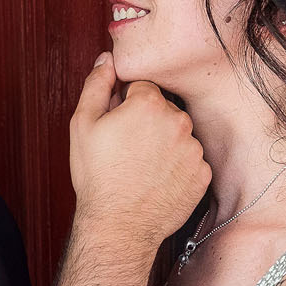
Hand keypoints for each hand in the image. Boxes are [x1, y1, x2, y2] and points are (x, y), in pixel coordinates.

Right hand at [69, 54, 210, 244]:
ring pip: (179, 135)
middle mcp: (179, 121)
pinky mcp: (203, 174)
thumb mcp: (83, 125)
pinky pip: (190, 161)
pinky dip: (177, 167)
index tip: (118, 125)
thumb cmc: (98, 177)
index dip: (126, 105)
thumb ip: (96, 85)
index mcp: (150, 104)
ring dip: (165, 144)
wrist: (119, 226)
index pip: (142, 88)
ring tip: (142, 168)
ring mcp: (194, 150)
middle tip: (127, 149)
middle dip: (147, 123)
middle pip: (163, 110)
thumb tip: (106, 60)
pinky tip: (157, 180)